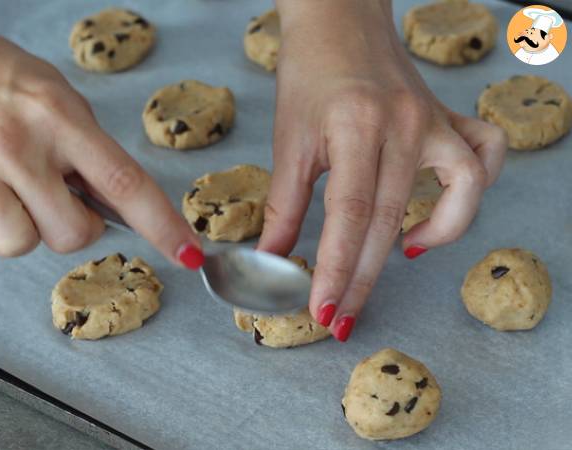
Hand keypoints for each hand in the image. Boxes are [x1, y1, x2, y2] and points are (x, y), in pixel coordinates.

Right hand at [0, 31, 202, 267]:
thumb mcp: (55, 98)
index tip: (188, 254)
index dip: (162, 225)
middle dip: (70, 225)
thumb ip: (89, 148)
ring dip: (20, 228)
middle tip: (49, 194)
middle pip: (72, 235)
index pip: (125, 184)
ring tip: (3, 189)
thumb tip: (119, 200)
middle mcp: (18, 147)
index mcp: (60, 119)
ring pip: (18, 246)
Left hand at [258, 1, 506, 340]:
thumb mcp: (289, 139)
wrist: (340, 22)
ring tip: (400, 253)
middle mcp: (407, 124)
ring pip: (463, 191)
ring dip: (438, 234)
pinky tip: (438, 210)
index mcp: (357, 126)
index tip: (324, 311)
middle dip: (363, 278)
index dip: (336, 269)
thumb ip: (283, 204)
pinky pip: (486, 157)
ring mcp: (436, 120)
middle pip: (391, 219)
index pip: (350, 215)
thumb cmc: (309, 76)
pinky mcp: (450, 119)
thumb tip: (271, 259)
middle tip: (344, 317)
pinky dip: (469, 193)